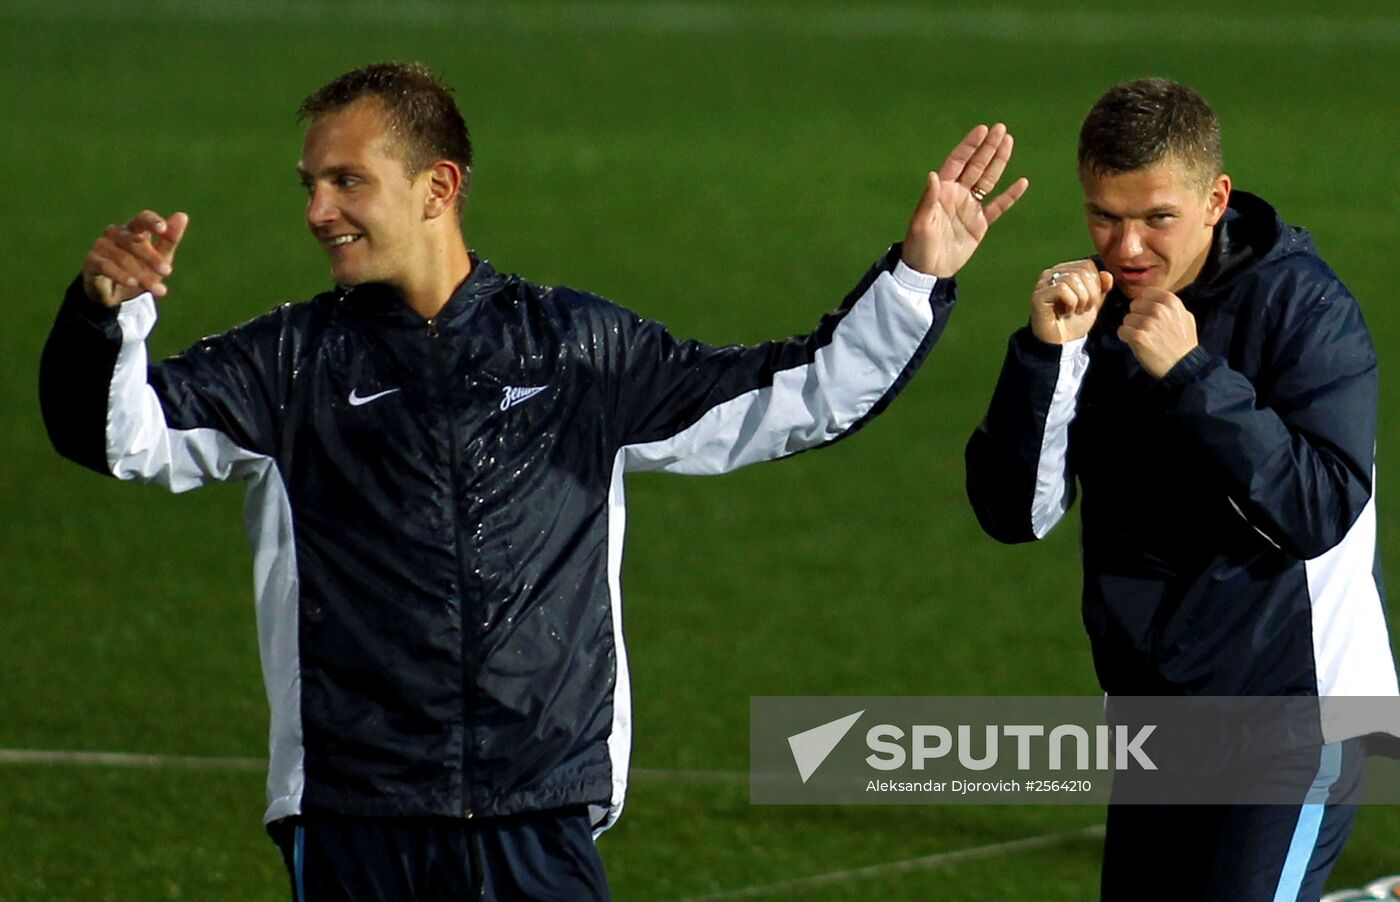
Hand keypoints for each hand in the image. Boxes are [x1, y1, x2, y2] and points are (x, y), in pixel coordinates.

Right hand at [82, 210, 189, 306]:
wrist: (117, 293)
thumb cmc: (141, 268)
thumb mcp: (160, 256)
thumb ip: (170, 239)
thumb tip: (183, 215)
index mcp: (134, 229)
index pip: (142, 219)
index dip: (151, 222)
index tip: (163, 228)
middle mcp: (115, 233)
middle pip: (133, 241)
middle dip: (152, 258)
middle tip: (168, 271)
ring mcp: (101, 246)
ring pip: (122, 257)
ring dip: (142, 274)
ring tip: (158, 289)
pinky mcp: (91, 261)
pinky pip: (105, 265)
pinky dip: (120, 274)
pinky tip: (133, 283)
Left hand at [901, 123, 1028, 278]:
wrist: (928, 271)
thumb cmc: (919, 246)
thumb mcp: (921, 223)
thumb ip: (928, 199)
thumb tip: (933, 175)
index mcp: (942, 190)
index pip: (958, 162)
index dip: (969, 146)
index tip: (982, 130)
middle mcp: (957, 195)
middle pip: (976, 166)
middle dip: (988, 147)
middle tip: (1001, 129)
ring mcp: (969, 208)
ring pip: (988, 180)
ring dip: (998, 162)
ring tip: (1009, 143)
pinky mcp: (979, 224)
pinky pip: (997, 206)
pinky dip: (1010, 195)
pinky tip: (1022, 182)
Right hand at [1030, 260, 1112, 344]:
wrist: (1061, 343)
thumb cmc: (1074, 322)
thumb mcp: (1094, 303)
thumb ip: (1101, 288)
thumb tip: (1107, 275)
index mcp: (1064, 272)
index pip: (1087, 265)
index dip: (1096, 283)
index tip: (1092, 301)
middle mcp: (1051, 274)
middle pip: (1081, 271)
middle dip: (1090, 292)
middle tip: (1085, 308)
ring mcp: (1043, 284)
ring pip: (1072, 278)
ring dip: (1081, 298)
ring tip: (1076, 310)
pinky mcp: (1038, 296)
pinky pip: (1061, 289)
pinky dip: (1071, 302)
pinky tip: (1067, 312)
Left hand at [1117, 288, 1197, 377]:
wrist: (1183, 366)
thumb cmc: (1183, 343)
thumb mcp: (1185, 318)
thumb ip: (1170, 306)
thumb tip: (1155, 300)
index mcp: (1171, 301)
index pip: (1146, 293)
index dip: (1145, 304)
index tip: (1149, 315)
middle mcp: (1159, 309)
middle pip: (1134, 305)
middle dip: (1137, 316)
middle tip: (1147, 329)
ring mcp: (1148, 322)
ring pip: (1127, 319)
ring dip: (1132, 328)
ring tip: (1144, 338)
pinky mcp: (1138, 337)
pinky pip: (1122, 331)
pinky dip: (1126, 338)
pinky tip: (1137, 344)